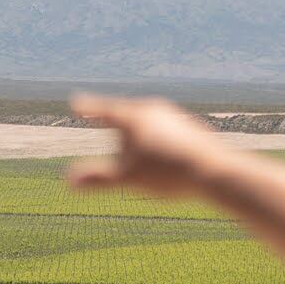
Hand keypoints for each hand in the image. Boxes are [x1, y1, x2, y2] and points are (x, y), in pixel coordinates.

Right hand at [68, 94, 230, 197]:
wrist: (216, 172)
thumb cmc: (167, 174)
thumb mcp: (128, 179)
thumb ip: (98, 179)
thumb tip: (68, 182)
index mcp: (134, 117)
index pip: (104, 110)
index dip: (88, 108)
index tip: (76, 102)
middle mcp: (155, 110)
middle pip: (128, 114)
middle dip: (115, 118)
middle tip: (101, 114)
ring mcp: (176, 117)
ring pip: (150, 121)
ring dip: (139, 130)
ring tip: (136, 141)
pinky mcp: (193, 128)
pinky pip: (168, 130)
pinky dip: (159, 140)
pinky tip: (165, 151)